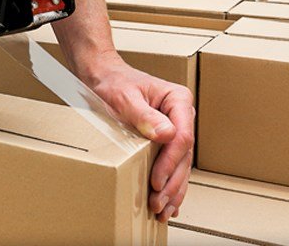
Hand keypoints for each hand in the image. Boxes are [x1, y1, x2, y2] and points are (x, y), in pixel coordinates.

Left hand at [84, 52, 194, 222]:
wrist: (104, 78)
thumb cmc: (114, 83)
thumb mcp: (125, 97)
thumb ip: (145, 115)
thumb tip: (167, 134)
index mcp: (178, 100)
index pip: (182, 136)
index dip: (170, 162)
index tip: (156, 181)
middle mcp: (181, 115)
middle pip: (184, 155)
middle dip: (171, 183)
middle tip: (157, 204)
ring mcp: (176, 128)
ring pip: (181, 164)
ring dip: (173, 189)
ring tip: (162, 210)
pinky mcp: (166, 139)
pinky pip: (173, 164)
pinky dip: (171, 184)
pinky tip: (169, 202)